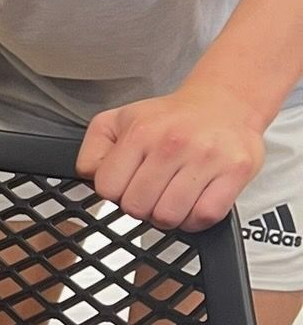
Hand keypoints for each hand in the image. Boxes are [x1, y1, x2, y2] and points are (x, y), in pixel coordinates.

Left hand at [77, 84, 265, 230]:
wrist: (223, 103)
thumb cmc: (168, 118)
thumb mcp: (118, 120)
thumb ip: (94, 150)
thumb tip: (90, 178)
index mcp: (139, 132)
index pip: (107, 187)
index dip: (113, 193)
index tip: (124, 185)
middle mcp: (171, 144)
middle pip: (137, 207)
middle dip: (139, 207)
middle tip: (149, 194)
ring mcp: (204, 159)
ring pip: (169, 216)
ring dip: (166, 217)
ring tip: (170, 199)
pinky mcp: (234, 172)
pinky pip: (205, 217)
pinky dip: (194, 220)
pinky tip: (191, 204)